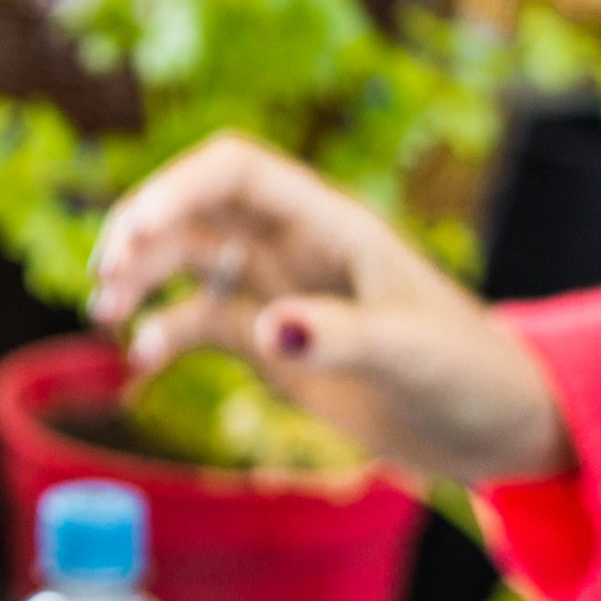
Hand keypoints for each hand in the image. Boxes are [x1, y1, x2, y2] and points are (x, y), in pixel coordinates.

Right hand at [89, 133, 573, 482]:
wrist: (495, 429)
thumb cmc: (470, 374)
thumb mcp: (410, 354)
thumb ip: (338, 335)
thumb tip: (263, 327)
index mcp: (330, 222)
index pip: (235, 171)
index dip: (175, 186)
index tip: (132, 231)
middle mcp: (295, 246)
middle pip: (196, 209)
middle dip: (142, 231)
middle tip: (106, 276)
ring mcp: (279, 292)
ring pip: (188, 262)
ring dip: (142, 280)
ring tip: (105, 314)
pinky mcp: (272, 343)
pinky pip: (200, 323)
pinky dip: (164, 336)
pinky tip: (141, 363)